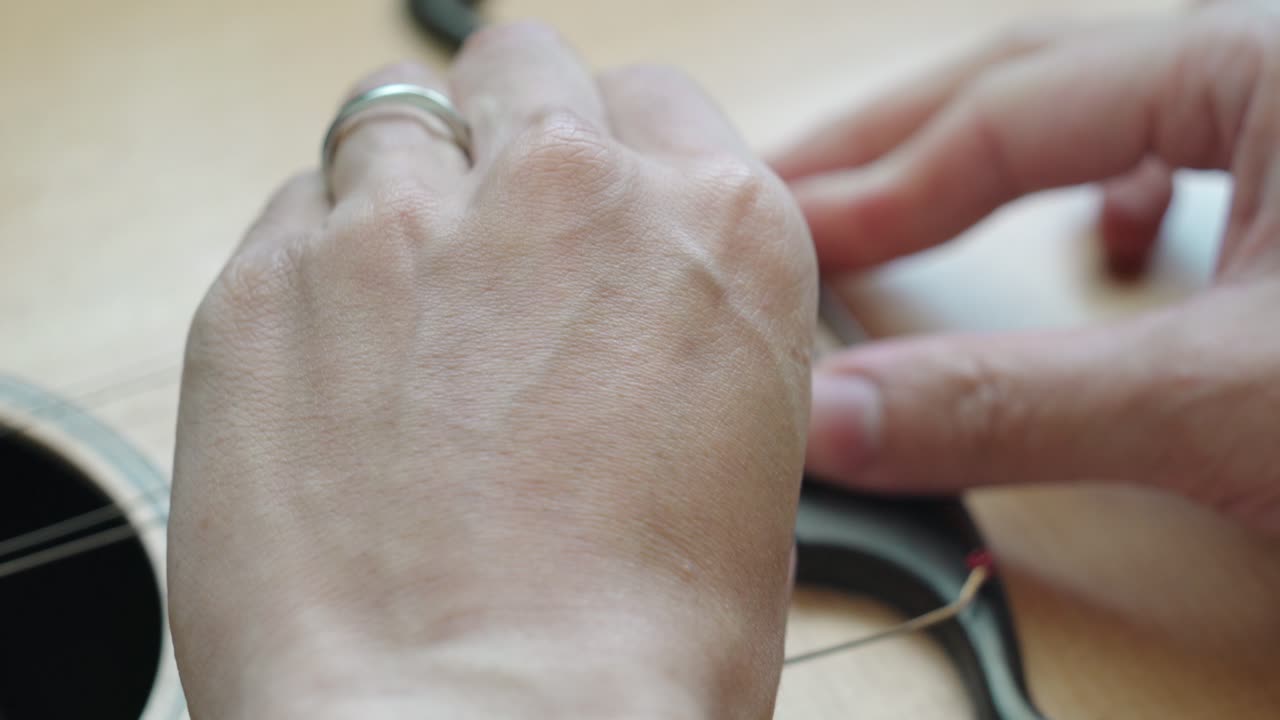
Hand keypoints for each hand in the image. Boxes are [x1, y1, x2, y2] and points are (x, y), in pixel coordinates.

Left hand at [168, 23, 814, 719]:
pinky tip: (331, 362)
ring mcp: (410, 224)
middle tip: (490, 230)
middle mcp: (569, 193)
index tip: (579, 206)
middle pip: (522, 70)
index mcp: (715, 231)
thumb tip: (629, 321)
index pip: (652, 103)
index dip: (612, 156)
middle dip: (508, 132)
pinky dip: (314, 262)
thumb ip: (680, 340)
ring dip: (404, 190)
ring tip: (401, 304)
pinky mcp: (270, 283)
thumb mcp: (739, 468)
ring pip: (395, 121)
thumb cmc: (634, 650)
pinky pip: (294, 212)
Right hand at [774, 2, 1279, 531]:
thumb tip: (835, 419)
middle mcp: (1267, 69)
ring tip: (886, 210)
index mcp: (1256, 62)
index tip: (781, 248)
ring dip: (980, 164)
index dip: (874, 191)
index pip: (1002, 112)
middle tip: (782, 199)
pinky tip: (1096, 238)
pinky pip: (1179, 162)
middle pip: (1026, 84)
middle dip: (894, 150)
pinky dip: (1099, 202)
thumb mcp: (1220, 401)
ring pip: (1092, 116)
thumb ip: (1016, 405)